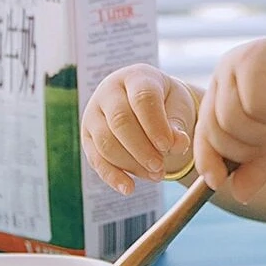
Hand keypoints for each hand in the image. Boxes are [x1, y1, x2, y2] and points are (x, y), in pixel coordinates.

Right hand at [82, 65, 197, 195]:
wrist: (148, 105)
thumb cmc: (166, 104)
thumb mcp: (177, 108)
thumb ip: (178, 124)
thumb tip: (178, 144)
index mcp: (136, 77)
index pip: (142, 98)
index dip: (155, 124)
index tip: (169, 146)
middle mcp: (109, 91)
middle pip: (120, 121)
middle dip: (141, 149)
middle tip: (160, 168)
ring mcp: (94, 113)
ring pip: (106, 142)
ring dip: (131, 164)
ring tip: (156, 176)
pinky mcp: (87, 136)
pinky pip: (95, 159)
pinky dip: (112, 176)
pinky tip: (129, 189)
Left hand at [193, 26, 265, 202]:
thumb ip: (257, 165)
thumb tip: (239, 195)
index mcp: (225, 87)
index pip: (204, 129)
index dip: (207, 158)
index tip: (216, 182)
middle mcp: (226, 72)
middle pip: (215, 129)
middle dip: (247, 146)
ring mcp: (239, 63)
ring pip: (232, 120)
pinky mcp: (256, 60)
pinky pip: (254, 105)